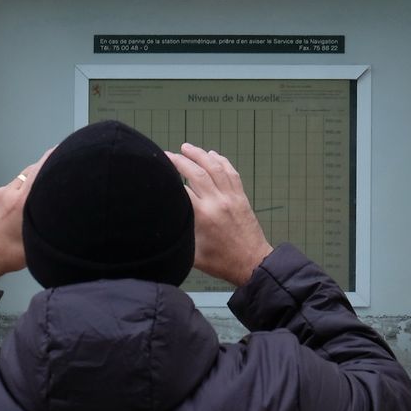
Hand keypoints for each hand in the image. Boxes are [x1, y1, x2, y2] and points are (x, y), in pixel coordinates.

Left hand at [0, 148, 52, 283]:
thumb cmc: (6, 255)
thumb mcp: (35, 241)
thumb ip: (47, 224)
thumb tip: (60, 217)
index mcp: (21, 202)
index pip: (39, 170)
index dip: (51, 158)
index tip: (60, 151)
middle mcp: (7, 193)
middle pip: (30, 172)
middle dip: (41, 171)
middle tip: (51, 177)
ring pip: (16, 183)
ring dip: (25, 188)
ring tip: (28, 204)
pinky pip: (3, 192)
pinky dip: (10, 197)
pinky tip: (11, 213)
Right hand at [166, 143, 272, 286]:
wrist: (252, 263)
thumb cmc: (221, 262)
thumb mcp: (192, 254)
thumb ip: (178, 236)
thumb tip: (162, 226)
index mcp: (204, 216)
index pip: (182, 188)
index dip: (169, 177)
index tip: (158, 170)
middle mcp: (218, 202)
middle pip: (197, 172)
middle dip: (180, 160)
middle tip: (168, 154)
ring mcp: (232, 197)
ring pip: (215, 167)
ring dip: (200, 154)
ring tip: (187, 147)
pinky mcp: (241, 197)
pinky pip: (231, 172)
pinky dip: (221, 161)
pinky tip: (212, 155)